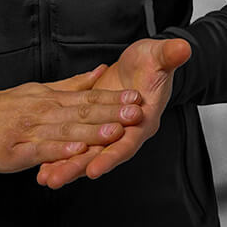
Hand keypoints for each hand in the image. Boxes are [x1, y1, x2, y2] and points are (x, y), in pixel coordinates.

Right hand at [0, 65, 143, 173]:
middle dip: (111, 114)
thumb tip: (100, 70)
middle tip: (135, 113)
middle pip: (81, 112)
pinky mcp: (16, 150)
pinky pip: (40, 150)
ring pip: (64, 131)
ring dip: (91, 132)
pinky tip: (75, 152)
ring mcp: (30, 130)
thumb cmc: (6, 108)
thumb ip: (72, 84)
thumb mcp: (39, 90)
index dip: (113, 99)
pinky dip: (58, 151)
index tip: (136, 97)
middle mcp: (43, 111)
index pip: (87, 97)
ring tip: (114, 132)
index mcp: (51, 98)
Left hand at [35, 38, 190, 188]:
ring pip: (86, 154)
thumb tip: (183, 48)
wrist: (141, 64)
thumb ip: (170, 55)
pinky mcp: (94, 128)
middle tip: (56, 179)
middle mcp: (126, 132)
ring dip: (66, 166)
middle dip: (78, 167)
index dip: (111, 156)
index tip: (94, 169)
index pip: (128, 143)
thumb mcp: (160, 55)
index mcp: (144, 120)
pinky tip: (42, 167)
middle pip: (102, 155)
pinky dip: (60, 156)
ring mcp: (109, 132)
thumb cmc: (152, 61)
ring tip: (46, 178)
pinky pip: (76, 146)